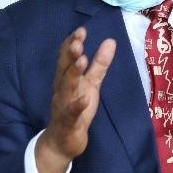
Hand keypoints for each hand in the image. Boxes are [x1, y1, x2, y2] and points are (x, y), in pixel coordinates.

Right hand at [35, 27, 115, 172]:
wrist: (62, 142)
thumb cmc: (76, 109)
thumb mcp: (91, 84)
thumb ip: (99, 64)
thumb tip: (110, 41)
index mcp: (66, 79)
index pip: (66, 58)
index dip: (72, 43)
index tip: (81, 30)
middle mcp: (62, 89)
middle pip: (64, 69)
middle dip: (70, 54)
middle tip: (78, 40)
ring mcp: (63, 105)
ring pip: (67, 88)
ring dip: (73, 74)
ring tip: (81, 60)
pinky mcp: (69, 122)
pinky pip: (72, 113)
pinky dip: (77, 105)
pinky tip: (84, 99)